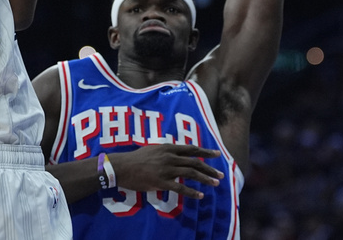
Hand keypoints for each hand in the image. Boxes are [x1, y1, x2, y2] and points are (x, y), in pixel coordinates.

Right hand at [110, 144, 224, 198]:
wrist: (122, 167)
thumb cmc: (136, 158)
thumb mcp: (153, 149)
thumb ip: (166, 151)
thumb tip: (176, 153)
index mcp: (168, 148)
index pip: (191, 149)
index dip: (205, 151)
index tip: (217, 154)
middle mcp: (170, 157)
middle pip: (194, 162)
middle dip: (209, 168)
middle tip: (221, 174)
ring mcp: (166, 169)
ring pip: (191, 173)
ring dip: (205, 179)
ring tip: (215, 183)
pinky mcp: (161, 182)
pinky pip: (181, 187)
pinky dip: (192, 192)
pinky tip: (200, 195)